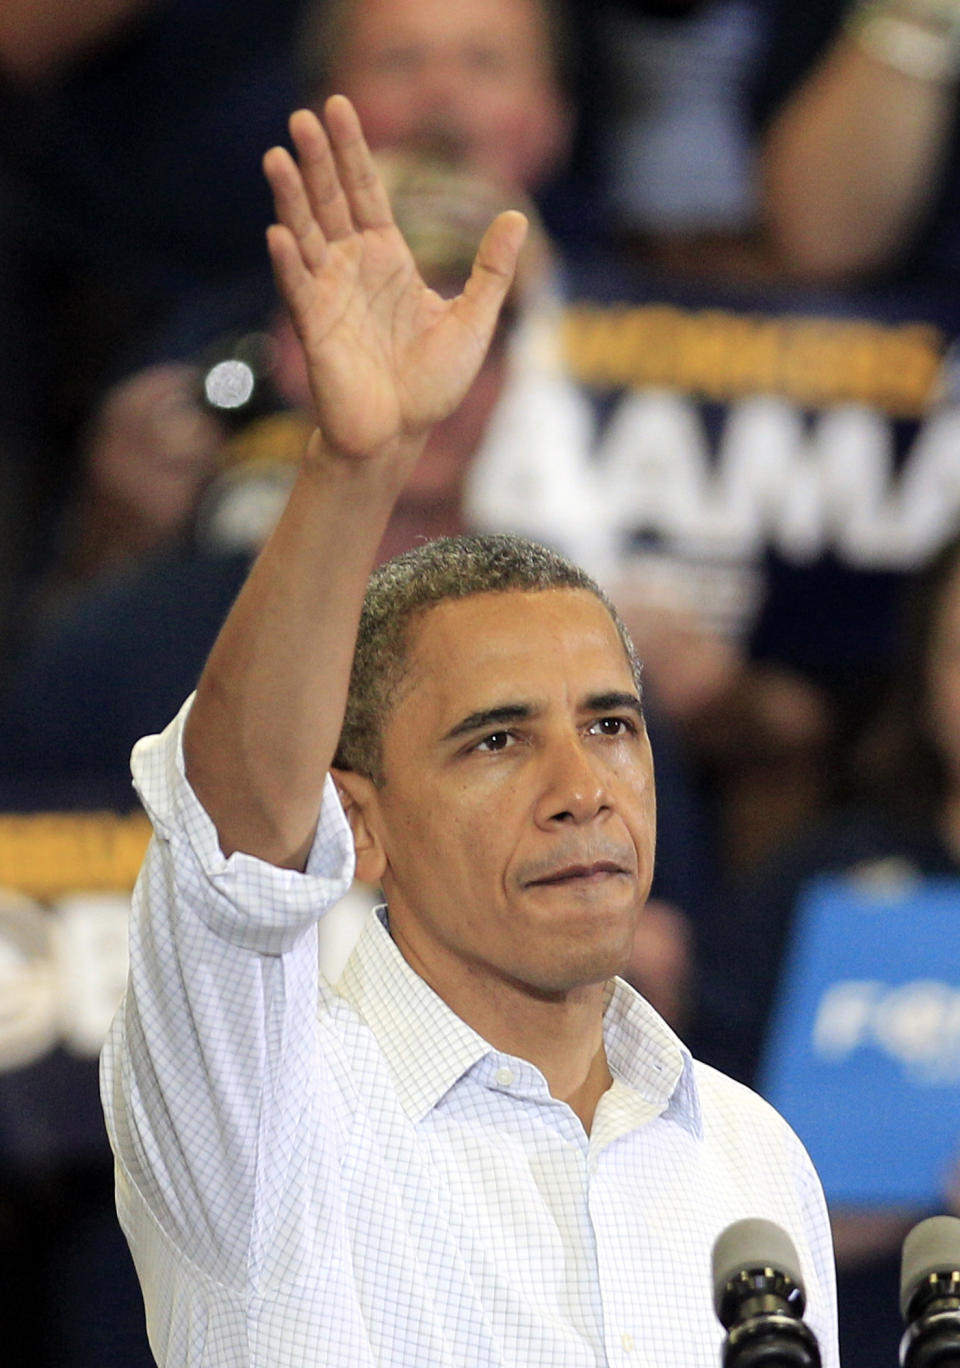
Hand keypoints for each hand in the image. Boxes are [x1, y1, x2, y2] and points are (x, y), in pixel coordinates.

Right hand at [262, 97, 526, 467]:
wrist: (401, 435)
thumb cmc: (432, 384)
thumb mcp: (474, 320)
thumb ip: (492, 270)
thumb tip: (517, 216)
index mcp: (388, 259)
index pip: (366, 191)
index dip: (353, 150)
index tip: (338, 105)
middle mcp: (352, 268)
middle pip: (331, 201)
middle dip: (317, 159)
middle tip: (302, 116)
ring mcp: (328, 295)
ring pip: (306, 236)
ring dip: (291, 199)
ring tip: (277, 158)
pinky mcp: (314, 328)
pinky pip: (298, 289)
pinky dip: (289, 263)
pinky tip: (277, 233)